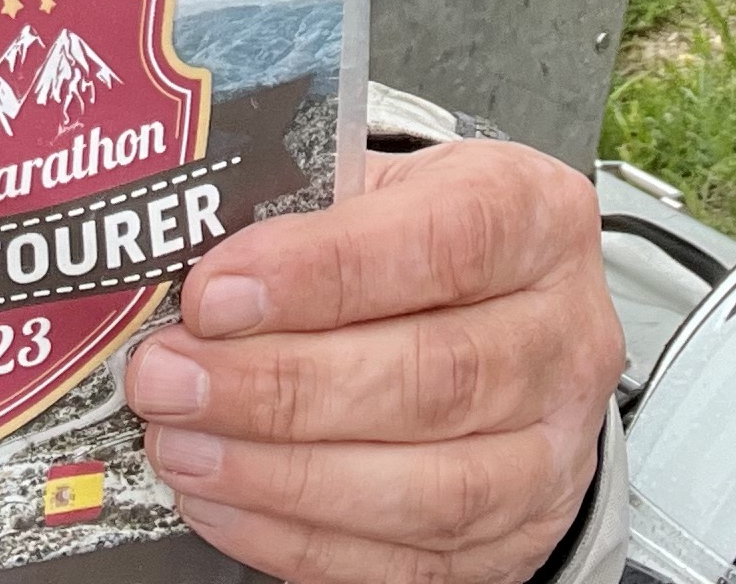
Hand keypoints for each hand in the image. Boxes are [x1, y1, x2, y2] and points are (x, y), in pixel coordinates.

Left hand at [119, 136, 618, 583]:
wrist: (500, 321)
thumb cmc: (426, 244)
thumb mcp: (382, 189)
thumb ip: (303, 216)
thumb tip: (186, 262)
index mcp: (535, 218)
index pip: (445, 241)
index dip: (324, 272)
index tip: (216, 293)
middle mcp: (565, 336)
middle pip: (433, 377)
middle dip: (279, 386)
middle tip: (171, 379)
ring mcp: (551, 450)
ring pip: (427, 488)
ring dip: (282, 476)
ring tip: (184, 447)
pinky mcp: (513, 537)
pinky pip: (407, 562)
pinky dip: (300, 540)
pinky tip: (224, 502)